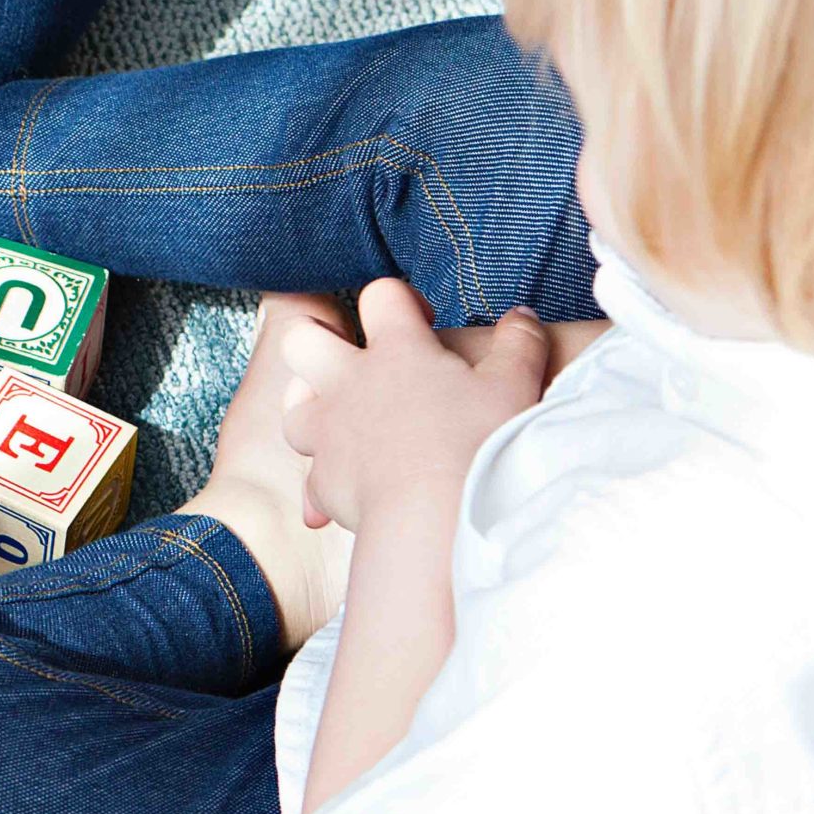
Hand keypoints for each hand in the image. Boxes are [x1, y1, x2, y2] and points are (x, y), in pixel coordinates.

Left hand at [280, 279, 548, 533]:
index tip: (422, 323)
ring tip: (340, 419)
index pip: (380, 296)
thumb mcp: (514, 385)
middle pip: (301, 339)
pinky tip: (339, 497)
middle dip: (317, 338)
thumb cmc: (479, 444)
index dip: (398, 300)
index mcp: (397, 350)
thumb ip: (518, 343)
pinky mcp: (323, 481)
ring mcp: (328, 432)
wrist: (436, 517)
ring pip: (292, 406)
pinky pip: (309, 479)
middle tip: (350, 356)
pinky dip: (321, 486)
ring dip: (310, 408)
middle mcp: (349, 384)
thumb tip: (521, 316)